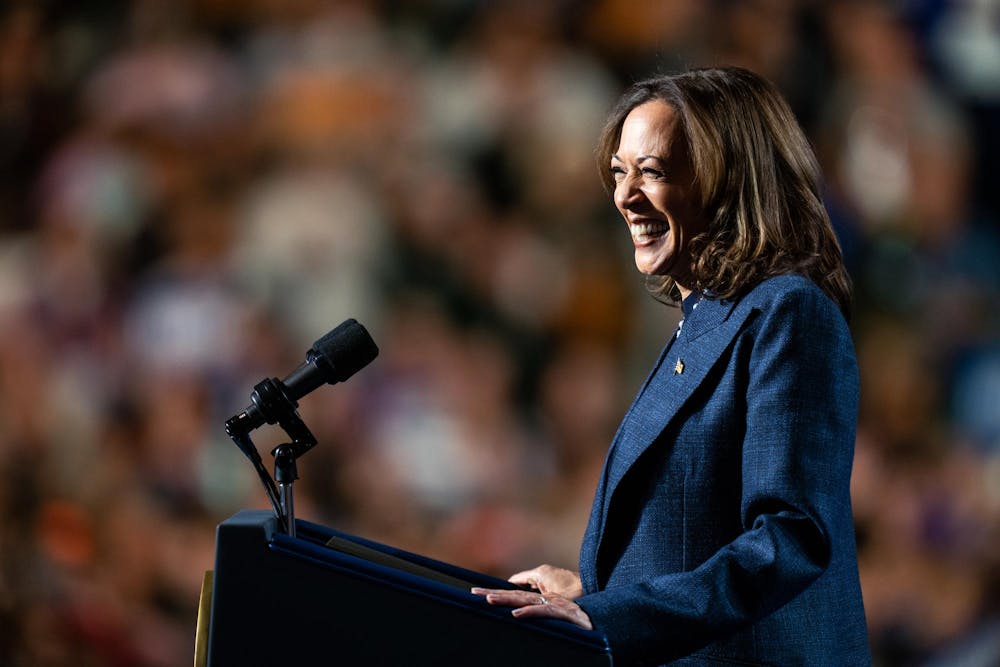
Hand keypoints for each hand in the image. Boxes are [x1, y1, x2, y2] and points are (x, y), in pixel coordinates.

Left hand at [470, 565, 591, 629]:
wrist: (606, 625)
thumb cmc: (581, 626)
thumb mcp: (557, 622)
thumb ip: (541, 618)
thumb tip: (521, 617)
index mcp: (544, 602)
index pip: (516, 596)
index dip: (498, 595)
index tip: (476, 595)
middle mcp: (548, 600)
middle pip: (517, 596)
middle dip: (495, 595)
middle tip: (473, 595)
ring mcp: (556, 606)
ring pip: (528, 601)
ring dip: (508, 600)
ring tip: (489, 600)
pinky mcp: (564, 614)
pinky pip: (545, 613)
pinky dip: (531, 613)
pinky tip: (517, 616)